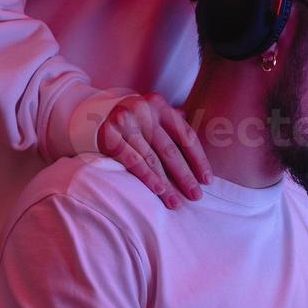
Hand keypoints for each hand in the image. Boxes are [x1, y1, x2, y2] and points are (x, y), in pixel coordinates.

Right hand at [96, 93, 211, 208]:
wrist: (93, 112)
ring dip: (166, 183)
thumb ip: (176, 125)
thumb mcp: (154, 115)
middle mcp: (143, 111)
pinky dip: (146, 177)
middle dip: (185, 176)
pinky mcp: (109, 135)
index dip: (198, 160)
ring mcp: (125, 122)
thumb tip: (214, 133)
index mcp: (160, 105)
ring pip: (152, 159)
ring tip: (177, 202)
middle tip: (196, 196)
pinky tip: (158, 191)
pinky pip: (132, 160)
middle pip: (170, 150)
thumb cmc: (134, 120)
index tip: (208, 181)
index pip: (185, 136)